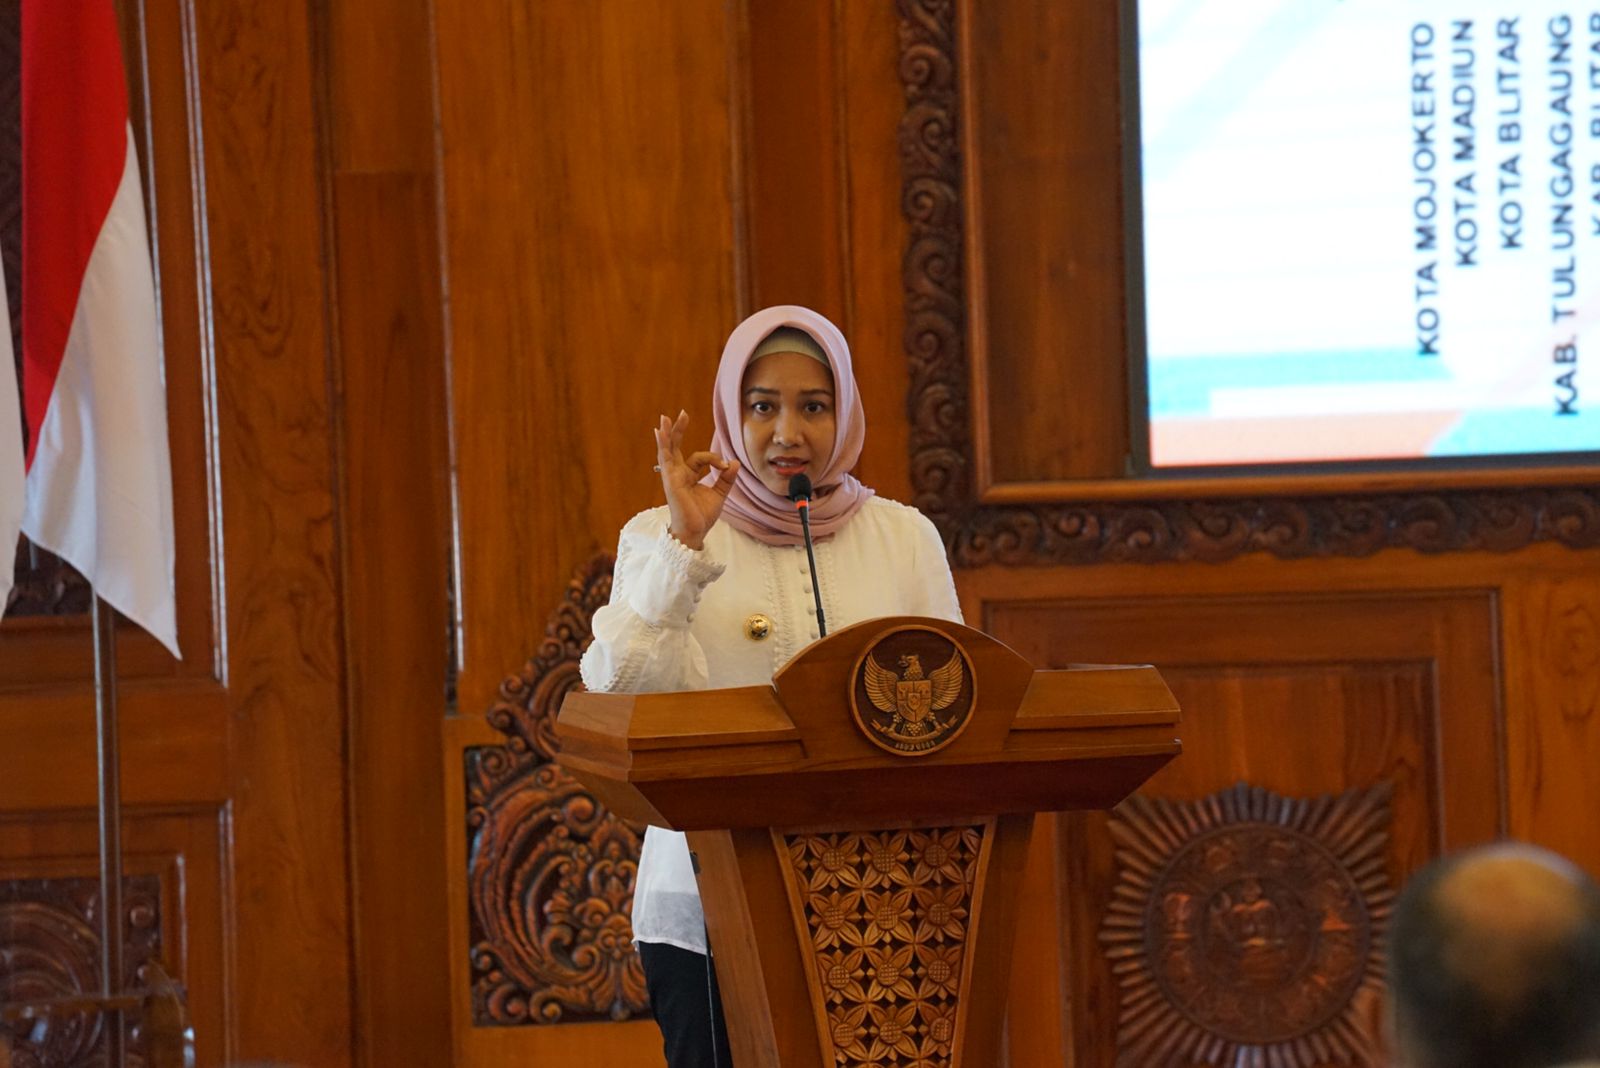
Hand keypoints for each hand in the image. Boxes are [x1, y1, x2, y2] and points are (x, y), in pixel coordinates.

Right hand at [655, 410, 738, 549]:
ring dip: (668, 434)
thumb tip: (736, 462)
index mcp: (688, 476)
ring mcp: (672, 476)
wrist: (695, 532)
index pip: (701, 458)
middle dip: (679, 430)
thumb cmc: (702, 516)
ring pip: (668, 450)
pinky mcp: (671, 480)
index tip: (727, 467)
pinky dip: (663, 445)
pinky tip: (660, 433)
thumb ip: (726, 478)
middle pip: (677, 447)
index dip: (715, 460)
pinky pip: (666, 460)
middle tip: (683, 413)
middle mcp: (678, 473)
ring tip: (664, 418)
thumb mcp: (719, 493)